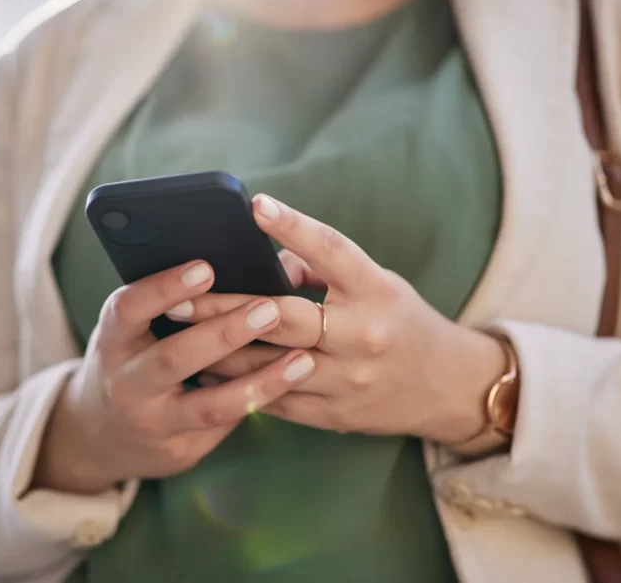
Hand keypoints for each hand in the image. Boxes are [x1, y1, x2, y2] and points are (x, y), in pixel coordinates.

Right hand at [33, 260, 316, 494]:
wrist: (103, 433)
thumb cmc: (132, 358)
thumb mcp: (132, 329)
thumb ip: (170, 306)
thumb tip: (240, 270)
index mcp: (113, 339)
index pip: (131, 308)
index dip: (166, 287)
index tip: (207, 267)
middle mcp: (126, 382)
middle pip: (175, 358)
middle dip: (225, 334)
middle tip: (270, 309)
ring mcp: (152, 422)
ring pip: (209, 405)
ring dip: (259, 382)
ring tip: (301, 360)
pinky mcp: (179, 451)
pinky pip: (225, 426)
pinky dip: (258, 404)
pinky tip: (292, 387)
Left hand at [174, 195, 506, 441]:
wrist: (446, 388)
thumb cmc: (400, 321)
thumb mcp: (377, 284)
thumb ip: (321, 271)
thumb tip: (262, 263)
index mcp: (376, 292)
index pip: (333, 252)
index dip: (293, 227)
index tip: (255, 205)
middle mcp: (363, 336)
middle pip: (284, 318)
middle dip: (224, 306)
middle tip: (178, 295)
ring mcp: (348, 381)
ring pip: (268, 366)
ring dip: (217, 349)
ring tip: (174, 330)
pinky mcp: (334, 415)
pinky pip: (274, 400)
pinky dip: (236, 383)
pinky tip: (203, 367)